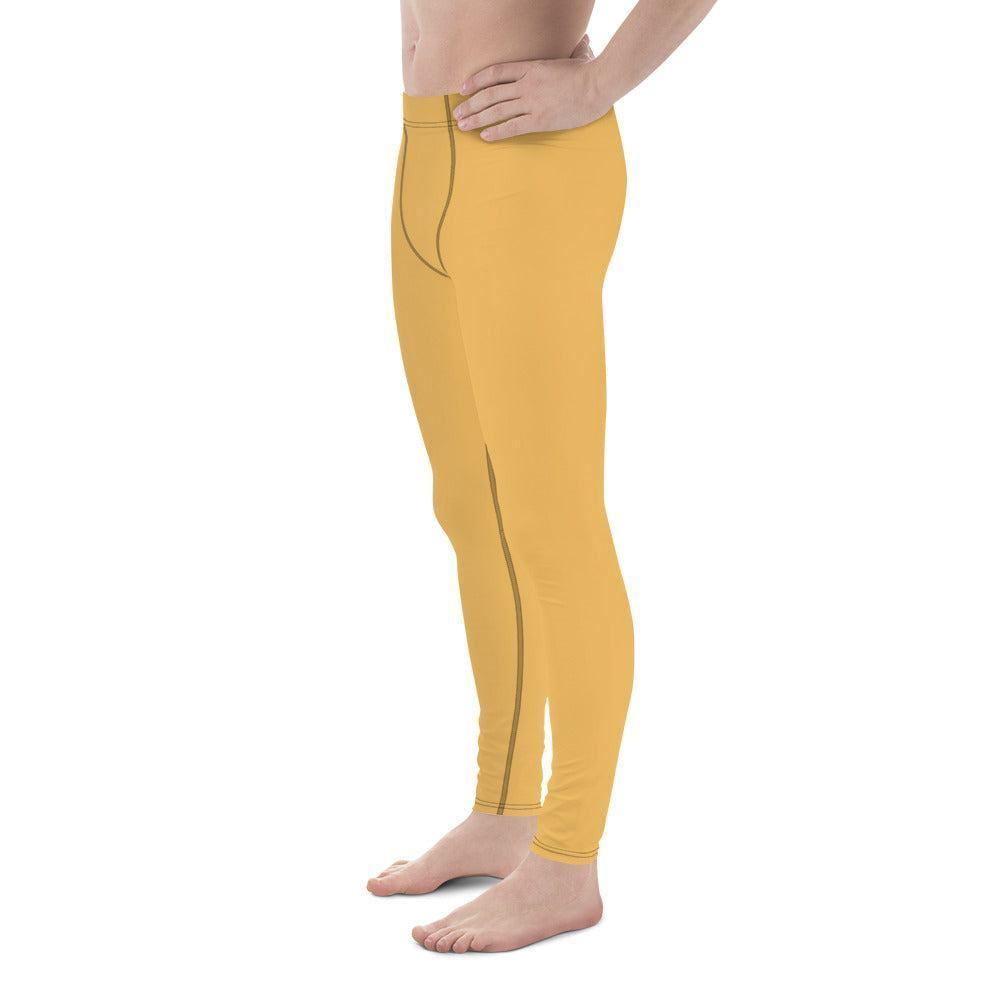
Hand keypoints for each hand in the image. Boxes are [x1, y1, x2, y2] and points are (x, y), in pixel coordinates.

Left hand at [453, 35, 610, 141]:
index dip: (476, 80)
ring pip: (497, 111)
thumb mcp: (578, 57)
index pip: (496, 72)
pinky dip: (496, 132)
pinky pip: (512, 127)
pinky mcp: (540, 119)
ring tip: (463, 126)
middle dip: (470, 104)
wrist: (599, 84)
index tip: (463, 88)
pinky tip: (484, 136)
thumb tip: (584, 40)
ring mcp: (532, 102)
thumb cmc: (590, 71)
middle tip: (456, 113)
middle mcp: (527, 84)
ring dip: (477, 119)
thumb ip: (575, 50)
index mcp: (531, 67)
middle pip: (491, 94)